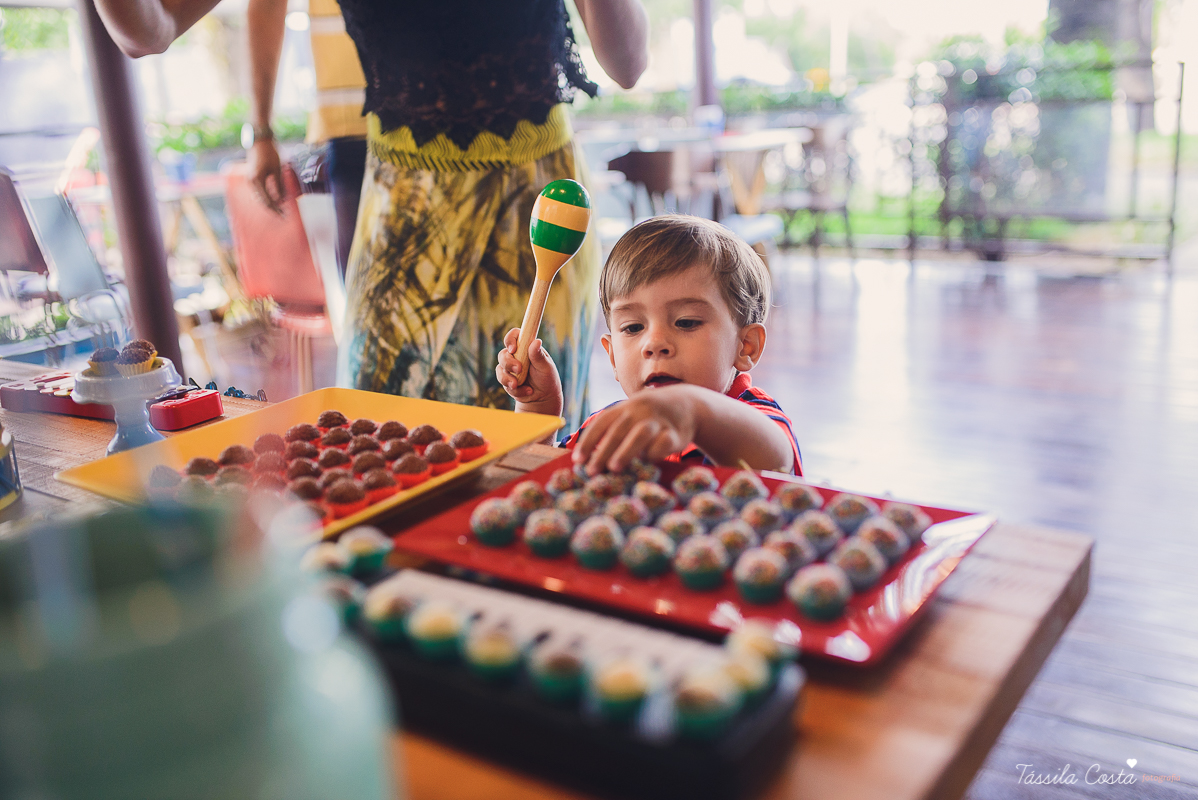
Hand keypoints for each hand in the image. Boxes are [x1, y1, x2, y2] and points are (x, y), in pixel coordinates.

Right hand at [247, 139, 284, 213]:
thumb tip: (282, 200)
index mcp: (257, 180)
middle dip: (273, 209)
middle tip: (283, 215)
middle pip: (262, 201)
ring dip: (270, 204)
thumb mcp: (277, 169)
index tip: (285, 215)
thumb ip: (279, 185)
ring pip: (260, 197)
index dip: (276, 209)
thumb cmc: (270, 152)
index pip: (267, 200)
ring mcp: (250, 180)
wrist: (259, 140)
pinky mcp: (252, 177)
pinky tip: (274, 200)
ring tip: (280, 209)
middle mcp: (251, 182)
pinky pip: (259, 191)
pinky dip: (266, 197)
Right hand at [496, 328, 563, 415]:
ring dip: (508, 378)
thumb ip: (538, 355)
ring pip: (500, 369)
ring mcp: (509, 368)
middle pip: (503, 354)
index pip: (514, 335)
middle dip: (508, 363)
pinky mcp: (506, 380)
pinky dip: (515, 389)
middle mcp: (516, 355)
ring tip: (519, 385)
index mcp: (526, 347)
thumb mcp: (546, 367)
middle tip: (519, 370)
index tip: (513, 350)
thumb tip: (537, 341)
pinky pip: (503, 382)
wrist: (544, 397)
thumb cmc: (547, 378)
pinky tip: (527, 391)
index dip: (510, 339)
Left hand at [574, 385, 697, 474]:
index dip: (588, 441)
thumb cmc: (648, 417)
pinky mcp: (676, 433)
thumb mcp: (629, 416)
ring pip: (640, 433)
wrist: (686, 405)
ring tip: (614, 468)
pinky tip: (647, 463)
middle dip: (602, 451)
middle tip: (591, 471)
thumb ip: (611, 432)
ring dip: (626, 450)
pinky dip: (655, 452)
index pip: (602, 422)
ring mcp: (659, 421)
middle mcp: (640, 411)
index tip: (577, 460)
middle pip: (618, 430)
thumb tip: (585, 460)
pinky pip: (664, 442)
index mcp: (624, 408)